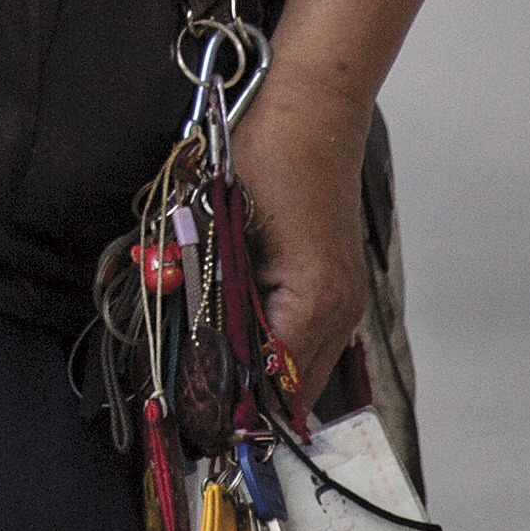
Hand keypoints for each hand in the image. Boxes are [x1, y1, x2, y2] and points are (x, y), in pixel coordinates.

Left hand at [219, 72, 373, 408]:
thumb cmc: (267, 152)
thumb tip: (183, 347)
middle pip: (294, 388)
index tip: (195, 424)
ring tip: (212, 383)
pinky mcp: (338, 282)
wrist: (314, 106)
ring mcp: (345, 297)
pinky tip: (239, 342)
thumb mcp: (222, 222)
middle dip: (247, 400)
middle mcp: (340, 309)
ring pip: (303, 366)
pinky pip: (308, 337)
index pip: (272, 384)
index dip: (232, 406)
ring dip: (262, 375)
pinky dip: (276, 347)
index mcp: (313, 300)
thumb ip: (205, 289)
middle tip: (196, 412)